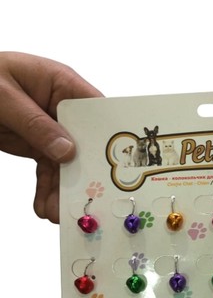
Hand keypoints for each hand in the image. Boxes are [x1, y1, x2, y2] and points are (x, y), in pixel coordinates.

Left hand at [0, 51, 102, 222]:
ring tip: (57, 214)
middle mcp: (61, 108)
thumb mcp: (3, 97)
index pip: (95, 110)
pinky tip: (44, 207)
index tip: (115, 164)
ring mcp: (51, 128)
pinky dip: (47, 190)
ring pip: (66, 164)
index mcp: (61, 84)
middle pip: (85, 144)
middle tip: (87, 200)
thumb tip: (67, 150)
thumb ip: (34, 123)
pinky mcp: (38, 145)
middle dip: (85, 173)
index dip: (108, 135)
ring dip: (64, 190)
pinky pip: (48, 170)